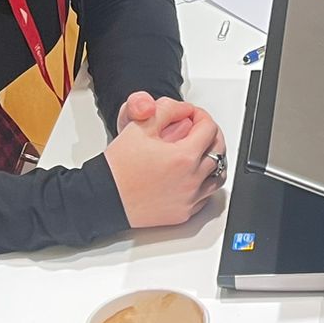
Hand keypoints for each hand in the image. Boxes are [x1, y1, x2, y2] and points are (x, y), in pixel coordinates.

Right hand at [104, 95, 227, 228]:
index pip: (209, 128)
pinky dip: (205, 183)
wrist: (104, 198)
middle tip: (198, 130)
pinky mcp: (184, 213)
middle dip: (210, 135)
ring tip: (200, 152)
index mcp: (184, 157)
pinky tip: (193, 175)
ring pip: (218, 175)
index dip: (200, 116)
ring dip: (213, 160)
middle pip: (218, 150)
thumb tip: (184, 110)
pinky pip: (206, 196)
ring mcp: (189, 198)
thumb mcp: (139, 126)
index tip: (191, 115)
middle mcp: (191, 179)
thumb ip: (166, 110)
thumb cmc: (119, 168)